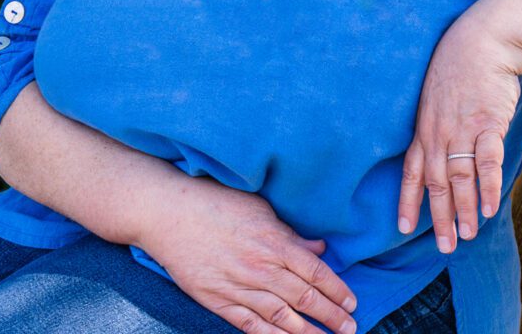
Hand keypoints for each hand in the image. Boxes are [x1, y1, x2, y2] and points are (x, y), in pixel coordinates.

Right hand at [138, 174, 357, 333]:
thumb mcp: (259, 207)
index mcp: (274, 242)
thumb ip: (290, 232)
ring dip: (307, 333)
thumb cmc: (215, 201)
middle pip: (304, 298)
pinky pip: (250, 325)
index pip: (315, 272)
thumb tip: (319, 246)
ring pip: (281, 318)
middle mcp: (260, 268)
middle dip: (331, 316)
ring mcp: (238, 287)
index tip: (352, 302)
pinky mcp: (217, 300)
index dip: (337, 290)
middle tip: (350, 328)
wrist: (169, 213)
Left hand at [397, 10, 521, 251]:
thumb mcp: (437, 95)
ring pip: (459, 177)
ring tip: (468, 235)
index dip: (408, 200)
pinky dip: (488, 187)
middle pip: (436, 182)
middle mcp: (438, 131)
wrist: (483, 39)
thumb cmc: (461, 66)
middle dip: (439, 218)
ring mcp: (462, 128)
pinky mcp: (487, 123)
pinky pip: (486, 161)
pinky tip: (489, 208)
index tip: (404, 227)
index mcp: (424, 126)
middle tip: (445, 247)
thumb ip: (436, 123)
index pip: (411, 170)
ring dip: (463, 209)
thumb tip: (439, 147)